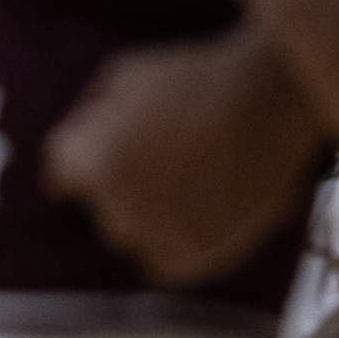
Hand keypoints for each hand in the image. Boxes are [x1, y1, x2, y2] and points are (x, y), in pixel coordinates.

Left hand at [45, 27, 322, 284]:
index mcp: (93, 168)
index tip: (119, 138)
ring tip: (192, 173)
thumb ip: (87, 120)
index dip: (87, 152)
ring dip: (148, 212)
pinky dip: (173, 240)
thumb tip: (63, 158)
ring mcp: (161, 240)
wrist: (276, 96)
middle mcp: (119, 213)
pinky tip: (198, 206)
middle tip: (170, 150)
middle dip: (122, 180)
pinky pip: (163, 262)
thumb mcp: (125, 76)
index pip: (62, 173)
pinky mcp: (198, 259)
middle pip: (102, 204)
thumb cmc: (198, 75)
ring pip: (131, 234)